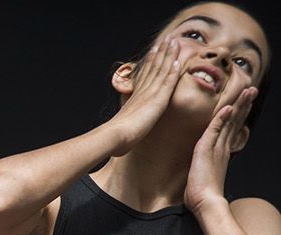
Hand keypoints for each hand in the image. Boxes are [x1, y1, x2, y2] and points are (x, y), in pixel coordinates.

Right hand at [107, 36, 190, 152]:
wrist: (115, 137)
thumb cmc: (116, 136)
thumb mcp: (121, 124)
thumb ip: (125, 120)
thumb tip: (120, 126)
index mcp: (135, 96)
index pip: (145, 74)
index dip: (151, 61)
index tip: (155, 49)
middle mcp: (143, 92)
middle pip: (154, 67)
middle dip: (161, 52)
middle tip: (167, 39)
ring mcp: (150, 94)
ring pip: (161, 70)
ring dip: (168, 55)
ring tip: (174, 41)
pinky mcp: (157, 100)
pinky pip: (167, 82)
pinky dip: (173, 71)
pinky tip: (178, 61)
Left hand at [187, 87, 256, 216]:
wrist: (205, 204)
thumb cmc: (202, 196)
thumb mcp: (205, 176)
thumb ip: (207, 166)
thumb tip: (206, 165)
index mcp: (222, 153)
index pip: (232, 128)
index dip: (239, 114)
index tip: (245, 102)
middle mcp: (222, 148)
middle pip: (235, 121)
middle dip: (244, 105)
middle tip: (252, 90)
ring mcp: (217, 148)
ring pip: (229, 122)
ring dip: (238, 105)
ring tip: (248, 91)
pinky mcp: (207, 151)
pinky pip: (215, 130)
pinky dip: (221, 118)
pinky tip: (228, 108)